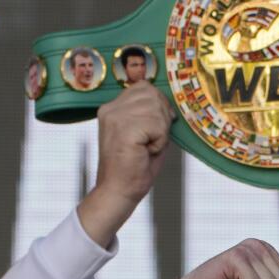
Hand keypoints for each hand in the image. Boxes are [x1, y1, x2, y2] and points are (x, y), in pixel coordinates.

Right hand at [91, 81, 174, 207]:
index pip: (144, 87)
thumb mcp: (144, 134)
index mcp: (112, 108)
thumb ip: (152, 114)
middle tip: (152, 141)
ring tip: (146, 148)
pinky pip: (157, 125)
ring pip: (156, 109)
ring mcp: (115, 117)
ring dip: (160, 132)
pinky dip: (159, 141)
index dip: (159, 105)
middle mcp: (110, 109)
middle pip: (152, 94)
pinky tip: (146, 152)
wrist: (118, 192)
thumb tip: (168, 103)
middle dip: (162, 118)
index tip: (158, 128)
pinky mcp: (124, 129)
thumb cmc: (134, 167)